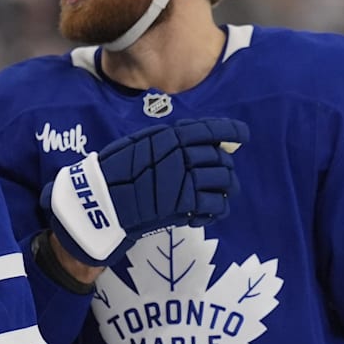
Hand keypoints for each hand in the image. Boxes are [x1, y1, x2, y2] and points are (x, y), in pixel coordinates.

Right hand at [43, 117, 248, 265]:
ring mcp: (184, 178)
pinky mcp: (184, 204)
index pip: (210, 129)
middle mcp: (182, 153)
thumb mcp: (139, 144)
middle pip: (220, 159)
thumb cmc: (115, 171)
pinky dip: (215, 211)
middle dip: (225, 169)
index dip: (231, 131)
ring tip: (217, 198)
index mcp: (170, 136)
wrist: (100, 200)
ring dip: (224, 190)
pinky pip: (215, 206)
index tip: (243, 136)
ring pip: (223, 181)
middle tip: (221, 179)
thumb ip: (168, 142)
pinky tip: (205, 214)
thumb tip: (199, 142)